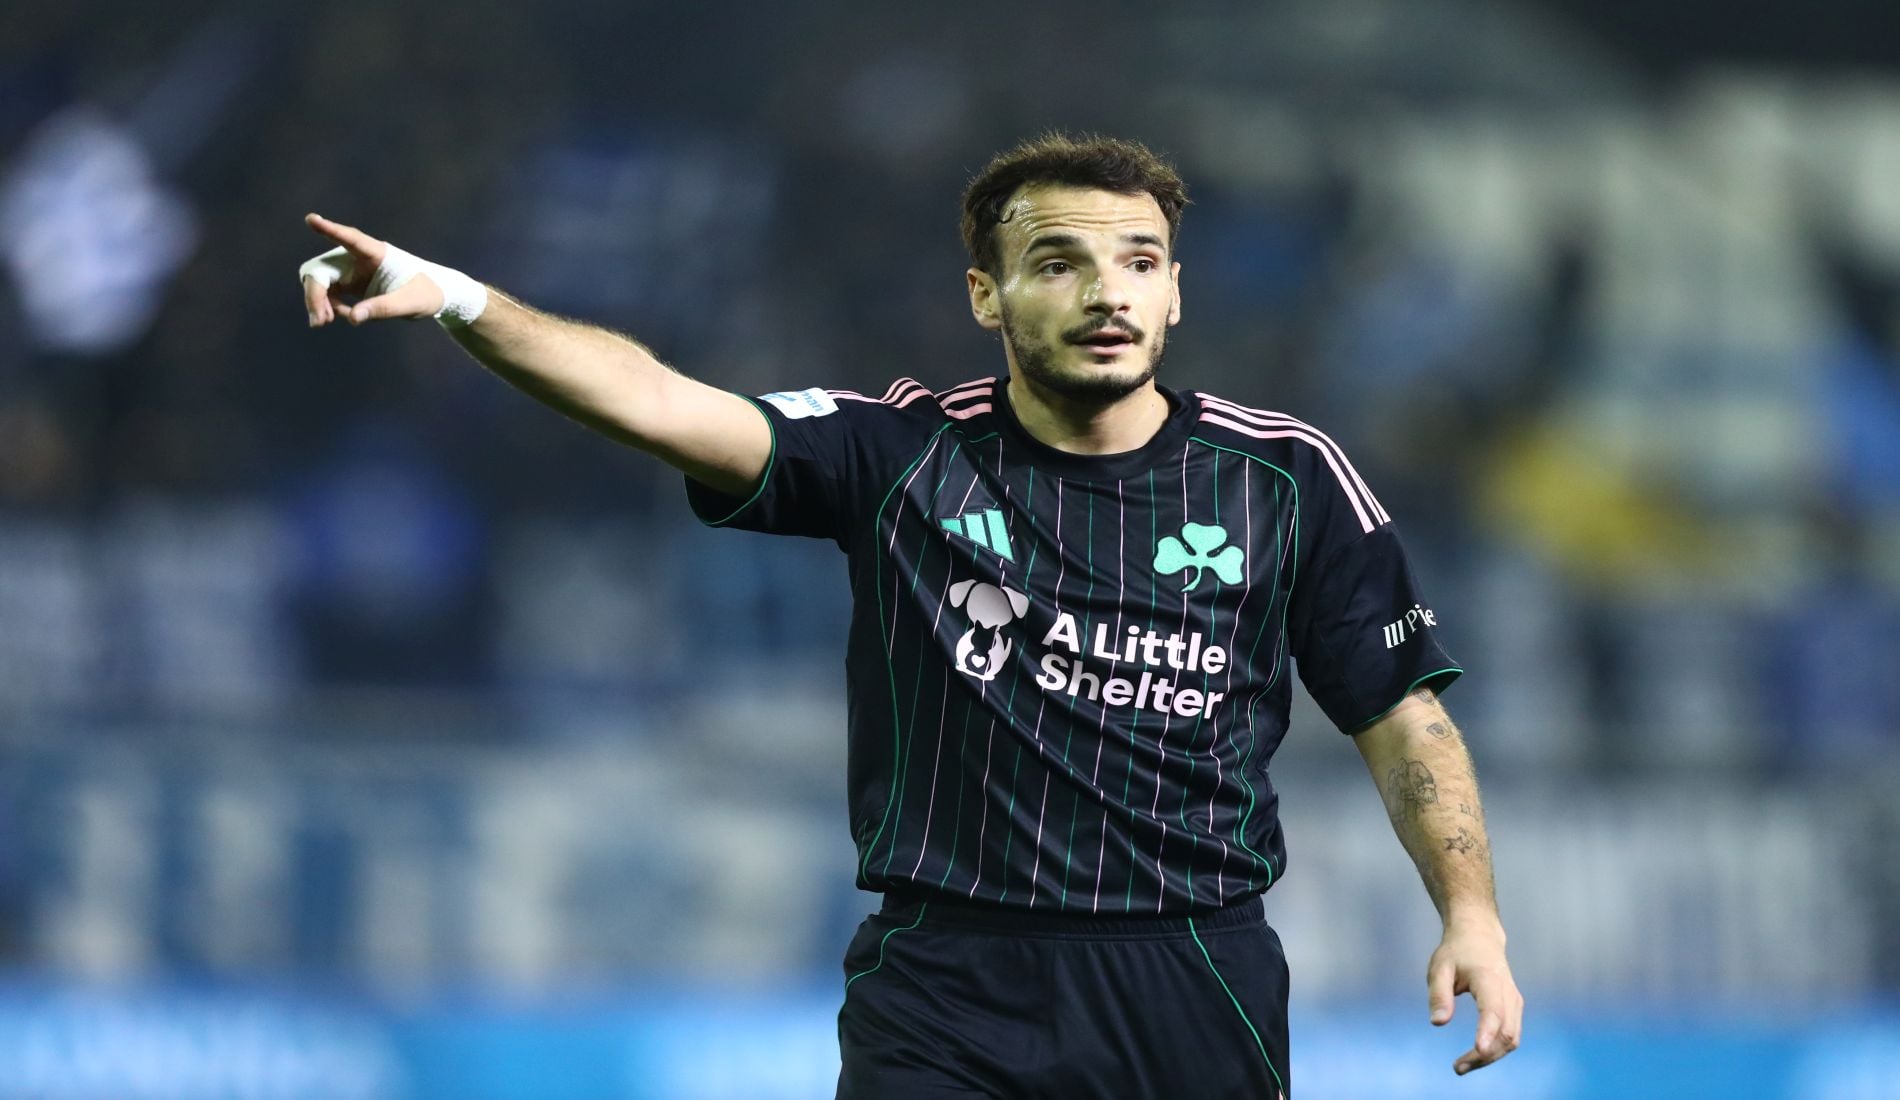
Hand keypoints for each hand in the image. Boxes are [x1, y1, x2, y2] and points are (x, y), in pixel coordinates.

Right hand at [300, 213, 443, 326]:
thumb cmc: (425, 293)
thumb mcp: (408, 303)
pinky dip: (326, 305)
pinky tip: (337, 316)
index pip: (350, 238)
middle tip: (320, 320)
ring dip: (316, 300)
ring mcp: (351, 269)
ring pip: (319, 280)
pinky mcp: (348, 282)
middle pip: (323, 268)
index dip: (329, 229)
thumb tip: (352, 318)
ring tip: (324, 322)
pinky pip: (327, 291)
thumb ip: (382, 308)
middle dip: (315, 292)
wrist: (433, 297)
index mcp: (376, 253)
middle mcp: (357, 257)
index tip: (311, 219)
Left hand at [1427, 923, 1522, 1074]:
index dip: (1487, 1031)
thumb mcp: (1439, 968)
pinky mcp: (1514, 1008)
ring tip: (1462, 1066)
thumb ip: (1438, 994)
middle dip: (1484, 1055)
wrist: (1480, 937)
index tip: (1477, 1050)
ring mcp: (1515, 1001)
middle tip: (1457, 1068)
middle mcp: (1508, 992)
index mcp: (1488, 979)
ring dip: (1491, 1057)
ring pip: (1511, 1038)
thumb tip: (1437, 1023)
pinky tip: (1475, 1056)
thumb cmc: (1456, 953)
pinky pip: (1511, 1035)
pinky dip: (1496, 1050)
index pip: (1493, 1010)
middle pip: (1505, 1032)